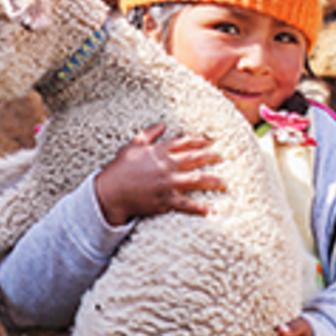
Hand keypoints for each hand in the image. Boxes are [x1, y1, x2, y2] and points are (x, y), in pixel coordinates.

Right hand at [94, 124, 224, 225]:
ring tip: (224, 182)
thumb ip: (149, 134)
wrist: (111, 193)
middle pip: (194, 158)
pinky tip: (211, 210)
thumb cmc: (120, 169)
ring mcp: (167, 184)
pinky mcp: (165, 200)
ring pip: (195, 180)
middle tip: (222, 157)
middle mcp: (166, 166)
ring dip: (212, 180)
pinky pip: (186, 204)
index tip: (209, 142)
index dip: (198, 141)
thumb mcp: (132, 145)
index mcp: (159, 151)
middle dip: (211, 157)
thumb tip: (163, 124)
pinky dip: (199, 208)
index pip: (184, 143)